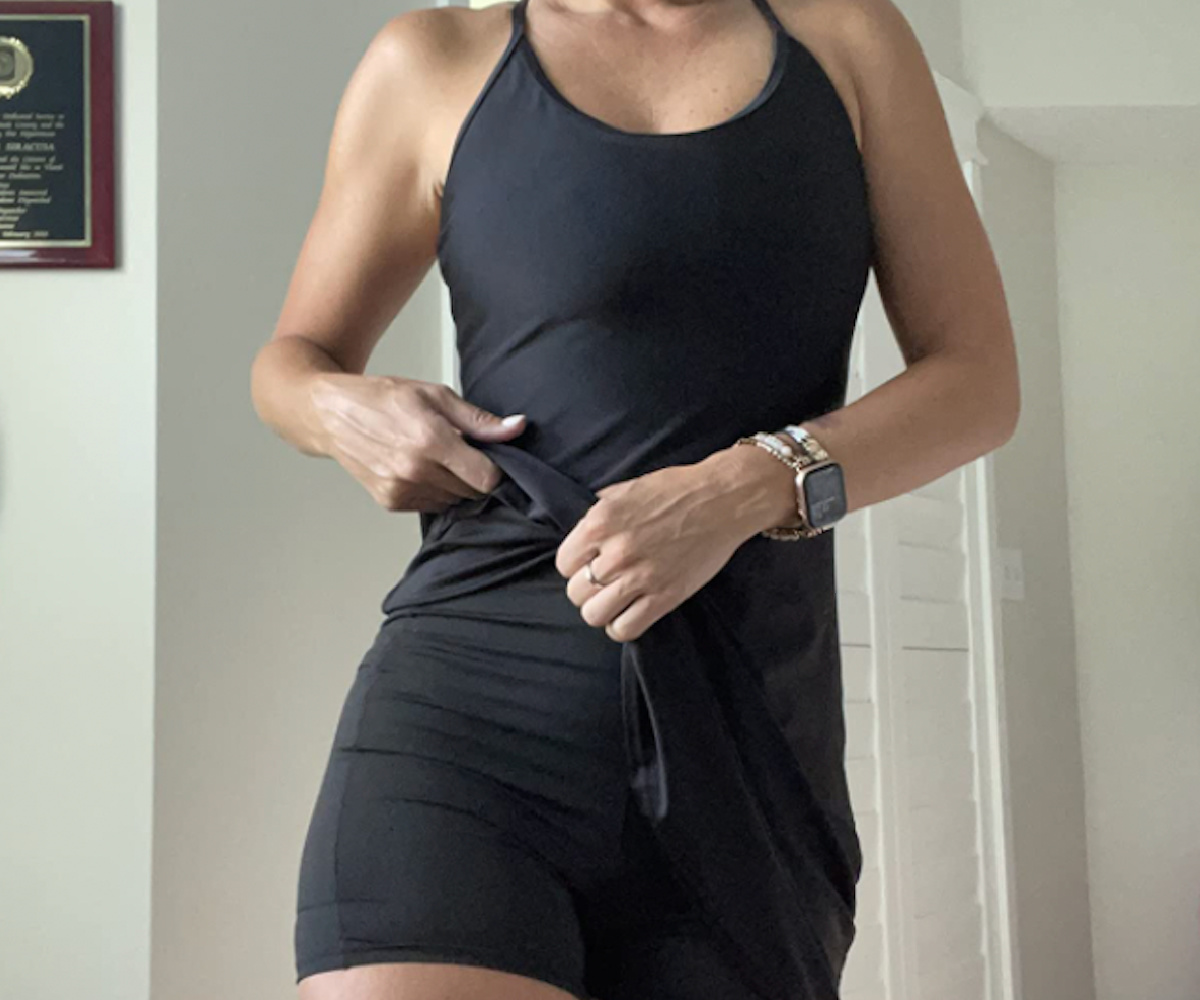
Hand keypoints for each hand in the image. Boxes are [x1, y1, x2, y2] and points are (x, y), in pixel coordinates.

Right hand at [309, 372, 527, 512]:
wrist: (332, 414)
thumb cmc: (383, 398)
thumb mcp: (435, 395)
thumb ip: (478, 419)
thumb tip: (516, 428)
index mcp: (430, 440)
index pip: (487, 478)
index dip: (496, 470)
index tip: (490, 457)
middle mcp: (415, 470)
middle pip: (471, 492)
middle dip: (474, 474)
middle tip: (460, 451)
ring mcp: (400, 490)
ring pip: (453, 501)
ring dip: (455, 484)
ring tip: (437, 457)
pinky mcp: (391, 502)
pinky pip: (432, 506)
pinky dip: (435, 491)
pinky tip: (421, 468)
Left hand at [554, 458, 755, 641]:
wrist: (722, 500)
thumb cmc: (676, 490)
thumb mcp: (626, 491)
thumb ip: (599, 514)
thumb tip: (583, 533)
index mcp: (600, 523)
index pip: (564, 563)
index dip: (575, 566)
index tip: (589, 564)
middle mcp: (616, 552)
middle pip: (576, 593)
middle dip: (587, 589)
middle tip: (604, 583)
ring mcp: (640, 577)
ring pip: (594, 615)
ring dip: (602, 610)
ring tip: (615, 600)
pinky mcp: (665, 597)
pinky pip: (625, 629)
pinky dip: (622, 626)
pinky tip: (631, 612)